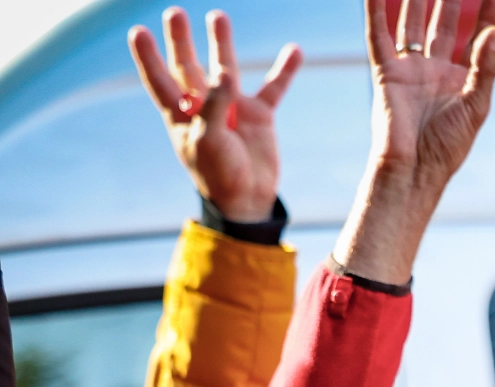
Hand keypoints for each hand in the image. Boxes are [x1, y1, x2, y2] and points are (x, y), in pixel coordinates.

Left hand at [128, 8, 300, 223]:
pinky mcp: (259, 115)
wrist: (248, 199)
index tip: (138, 31)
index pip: (159, 79)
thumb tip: (225, 74)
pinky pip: (273, 88)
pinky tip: (294, 50)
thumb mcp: (208, 141)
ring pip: (226, 67)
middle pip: (187, 65)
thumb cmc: (217, 174)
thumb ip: (213, 106)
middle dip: (179, 40)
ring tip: (219, 16)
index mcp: (180, 113)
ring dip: (221, 43)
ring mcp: (232, 107)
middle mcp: (203, 104)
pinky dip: (284, 70)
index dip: (148, 57)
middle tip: (175, 13)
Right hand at [332, 0, 494, 283]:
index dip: (488, 11)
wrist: (413, 171)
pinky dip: (375, 11)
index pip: (477, 35)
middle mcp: (435, 70)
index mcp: (462, 80)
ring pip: (412, 21)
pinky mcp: (386, 72)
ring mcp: (410, 69)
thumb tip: (494, 33)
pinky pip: (378, 35)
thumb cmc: (448, 148)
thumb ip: (484, 69)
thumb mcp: (476, 107)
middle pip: (443, 21)